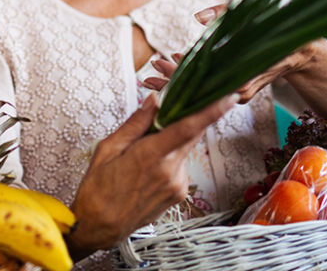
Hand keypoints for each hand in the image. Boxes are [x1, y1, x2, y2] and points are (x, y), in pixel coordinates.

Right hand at [68, 93, 238, 257]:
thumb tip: (153, 100)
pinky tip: (148, 168)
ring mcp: (177, 184)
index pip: (187, 129)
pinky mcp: (179, 193)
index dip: (210, 111)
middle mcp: (169, 171)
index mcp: (149, 156)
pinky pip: (180, 165)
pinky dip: (169, 158)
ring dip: (172, 142)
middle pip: (191, 135)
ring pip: (183, 150)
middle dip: (189, 118)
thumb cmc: (98, 189)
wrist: (100, 227)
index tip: (228, 98)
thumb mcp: (108, 149)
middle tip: (175, 108)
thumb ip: (135, 123)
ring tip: (144, 152)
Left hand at [145, 4, 323, 102]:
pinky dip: (194, 79)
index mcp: (240, 75)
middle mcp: (237, 89)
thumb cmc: (279, 28)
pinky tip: (178, 70)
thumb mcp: (254, 12)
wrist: (303, 50)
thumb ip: (225, 11)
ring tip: (153, 76)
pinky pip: (211, 86)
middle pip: (197, 89)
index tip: (159, 66)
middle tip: (149, 74)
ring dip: (179, 82)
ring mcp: (237, 91)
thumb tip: (199, 17)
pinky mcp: (238, 89)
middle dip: (170, 82)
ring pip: (202, 90)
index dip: (177, 73)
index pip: (200, 78)